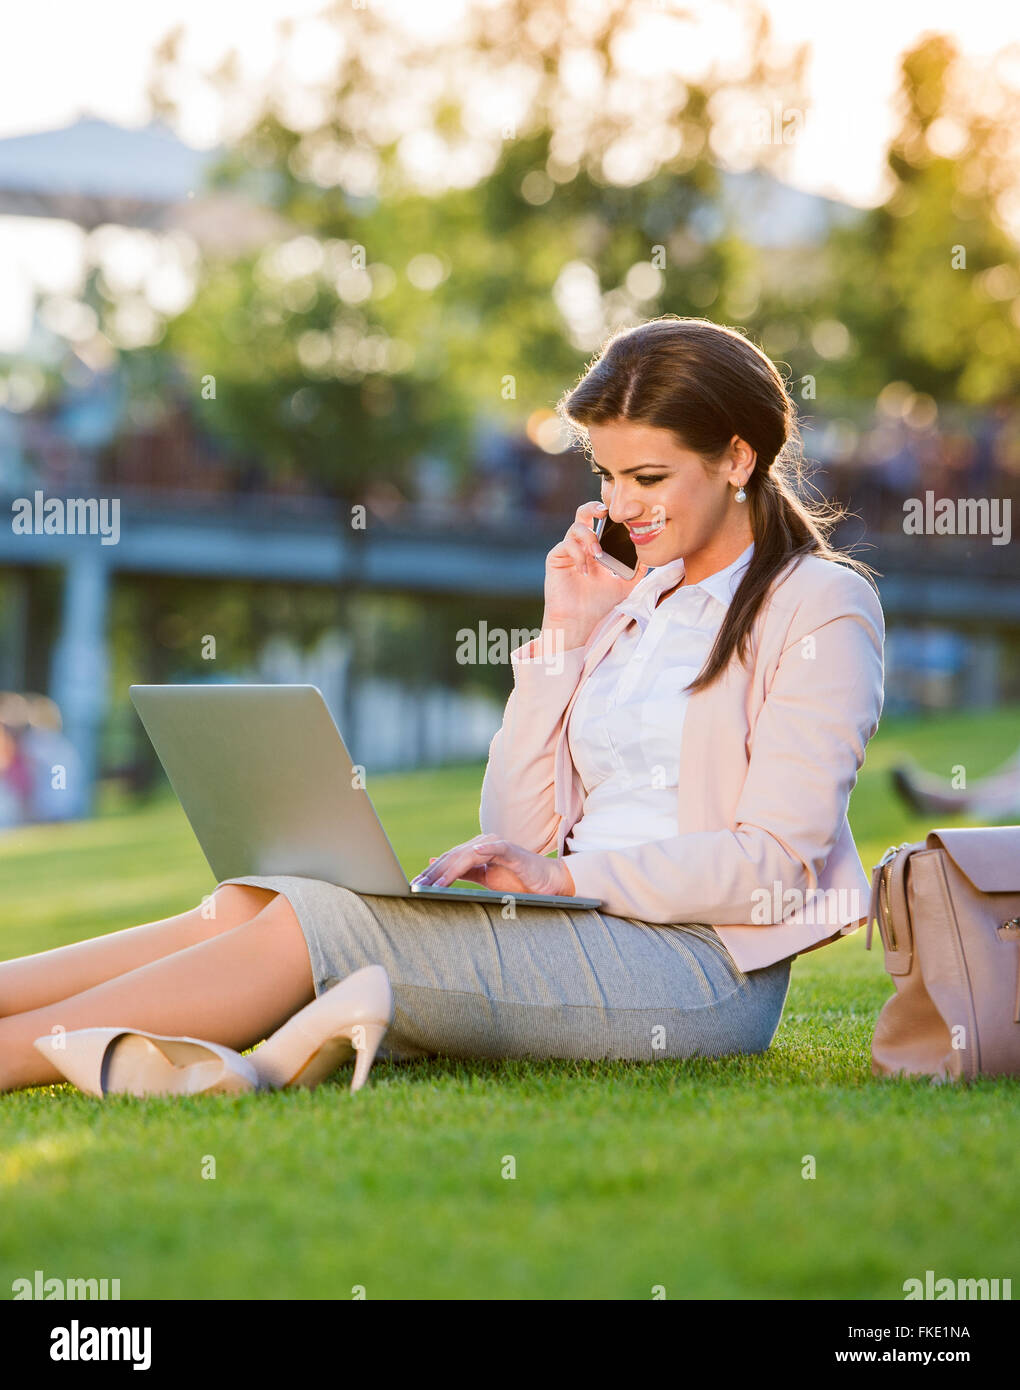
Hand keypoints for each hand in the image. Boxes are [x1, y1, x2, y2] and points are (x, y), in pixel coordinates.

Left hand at [411, 834, 576, 896]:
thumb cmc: (517, 880)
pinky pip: (496, 848)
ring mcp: (497, 846)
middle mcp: (483, 844)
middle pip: (452, 857)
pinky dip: (484, 849)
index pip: (447, 861)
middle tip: (416, 887)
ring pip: (467, 855)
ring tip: (434, 884)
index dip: (430, 873)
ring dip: (449, 869)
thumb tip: (435, 864)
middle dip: (433, 874)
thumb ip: (463, 872)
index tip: (413, 886)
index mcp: (475, 851)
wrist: (547, 882)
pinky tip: (472, 852)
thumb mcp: (485, 878)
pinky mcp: (512, 850)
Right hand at [541, 500, 650, 648]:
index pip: (603, 521)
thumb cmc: (601, 603)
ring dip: (589, 537)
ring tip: (598, 554)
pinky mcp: (556, 559)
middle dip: (595, 507)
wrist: (581, 621)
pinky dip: (578, 554)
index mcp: (599, 546)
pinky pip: (566, 545)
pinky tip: (585, 571)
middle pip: (585, 513)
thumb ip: (638, 568)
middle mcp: (583, 545)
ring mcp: (569, 550)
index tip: (623, 515)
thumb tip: (652, 553)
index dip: (611, 514)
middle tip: (606, 513)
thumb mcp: (627, 584)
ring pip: (576, 526)